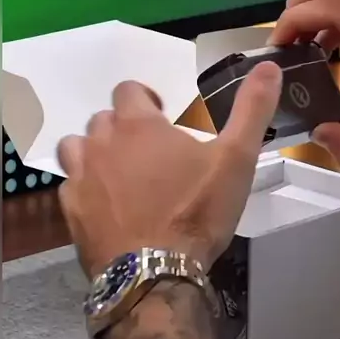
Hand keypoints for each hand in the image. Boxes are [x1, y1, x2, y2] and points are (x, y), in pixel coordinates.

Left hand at [57, 63, 281, 277]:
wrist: (155, 273)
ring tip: (120, 173)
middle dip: (123, 128)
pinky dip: (85, 189)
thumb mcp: (236, 160)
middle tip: (149, 153)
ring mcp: (81, 178)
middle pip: (103, 119)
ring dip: (95, 152)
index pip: (128, 90)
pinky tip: (105, 206)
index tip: (162, 117)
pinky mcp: (71, 211)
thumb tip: (269, 65)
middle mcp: (101, 143)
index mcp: (138, 125)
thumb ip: (251, 110)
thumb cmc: (196, 212)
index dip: (144, 98)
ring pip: (76, 147)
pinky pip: (70, 186)